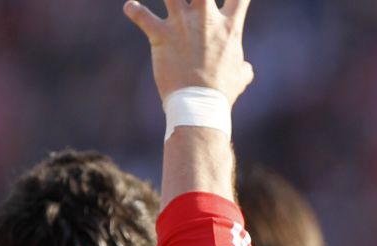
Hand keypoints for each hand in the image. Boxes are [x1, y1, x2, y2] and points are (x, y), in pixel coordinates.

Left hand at [123, 0, 254, 103]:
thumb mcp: (240, 78)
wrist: (200, 105)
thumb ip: (243, 67)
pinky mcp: (160, 35)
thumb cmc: (221, 92)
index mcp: (229, 28)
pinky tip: (130, 8)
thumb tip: (245, 68)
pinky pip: (140, 15)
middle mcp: (206, 19)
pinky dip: (133, 10)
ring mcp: (182, 25)